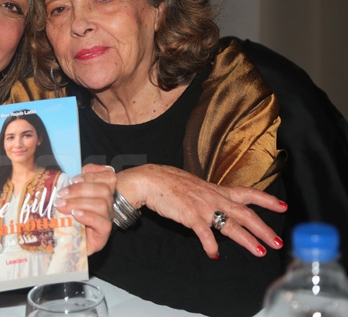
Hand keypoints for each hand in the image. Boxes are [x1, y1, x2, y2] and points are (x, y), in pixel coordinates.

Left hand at [54, 164, 115, 254]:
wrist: (62, 242)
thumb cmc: (64, 216)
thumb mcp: (68, 195)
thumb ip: (75, 180)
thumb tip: (79, 168)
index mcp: (101, 192)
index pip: (108, 177)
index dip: (92, 175)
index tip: (72, 179)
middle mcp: (107, 204)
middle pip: (104, 190)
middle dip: (80, 189)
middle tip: (61, 195)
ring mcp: (106, 219)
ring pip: (102, 204)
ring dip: (79, 203)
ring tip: (62, 206)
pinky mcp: (103, 235)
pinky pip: (103, 223)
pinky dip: (88, 216)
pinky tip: (76, 215)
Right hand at [117, 164, 287, 257]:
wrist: (151, 180)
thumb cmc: (169, 182)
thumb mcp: (196, 185)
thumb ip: (209, 195)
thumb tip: (217, 203)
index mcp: (216, 190)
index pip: (247, 193)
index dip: (266, 200)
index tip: (282, 206)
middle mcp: (214, 198)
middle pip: (245, 214)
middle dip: (263, 228)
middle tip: (277, 241)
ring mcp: (203, 207)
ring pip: (231, 225)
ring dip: (246, 239)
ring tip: (259, 251)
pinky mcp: (190, 216)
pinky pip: (205, 234)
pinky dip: (211, 245)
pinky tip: (214, 254)